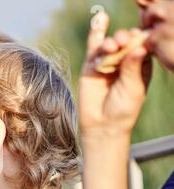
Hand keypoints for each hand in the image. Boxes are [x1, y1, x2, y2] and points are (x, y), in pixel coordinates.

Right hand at [79, 12, 151, 137]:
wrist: (102, 125)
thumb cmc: (123, 110)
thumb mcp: (133, 89)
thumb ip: (133, 68)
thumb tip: (138, 47)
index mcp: (140, 66)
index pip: (142, 45)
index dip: (140, 38)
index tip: (138, 38)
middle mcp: (124, 61)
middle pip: (125, 41)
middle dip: (125, 38)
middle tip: (123, 42)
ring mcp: (107, 63)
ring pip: (110, 43)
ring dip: (111, 42)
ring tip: (111, 48)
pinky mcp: (90, 66)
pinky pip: (94, 47)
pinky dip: (96, 33)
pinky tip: (100, 19)